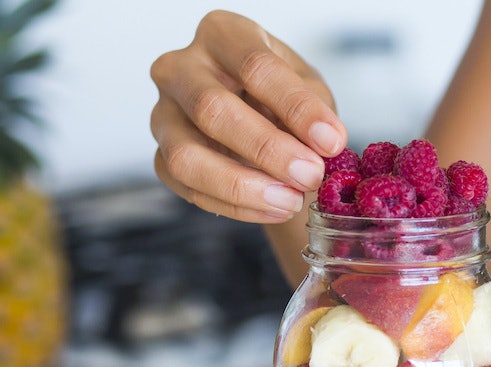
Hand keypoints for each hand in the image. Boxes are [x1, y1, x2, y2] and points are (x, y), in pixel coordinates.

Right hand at [149, 11, 346, 222]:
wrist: (259, 122)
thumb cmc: (279, 95)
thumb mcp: (307, 88)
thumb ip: (314, 110)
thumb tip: (325, 143)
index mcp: (221, 35)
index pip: (254, 66)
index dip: (296, 107)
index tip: (331, 141)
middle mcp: (180, 68)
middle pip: (211, 108)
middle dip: (267, 149)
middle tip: (309, 175)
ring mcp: (163, 114)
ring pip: (186, 156)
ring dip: (243, 186)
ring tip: (289, 201)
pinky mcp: (160, 157)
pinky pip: (188, 187)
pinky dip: (235, 206)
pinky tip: (271, 209)